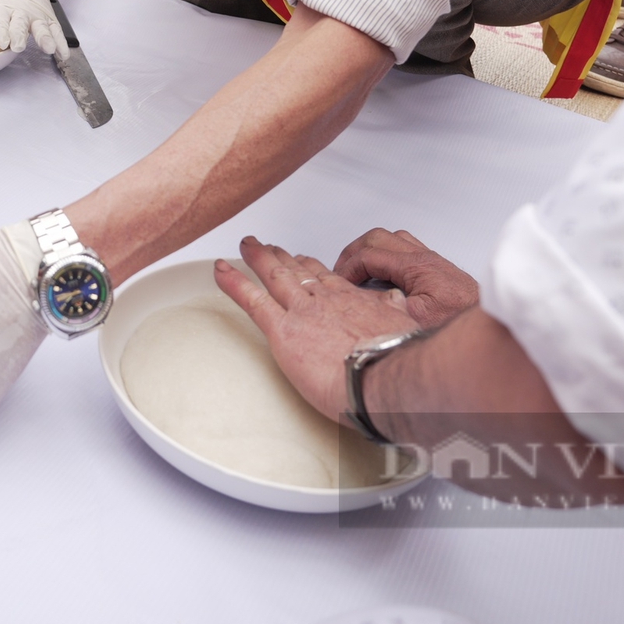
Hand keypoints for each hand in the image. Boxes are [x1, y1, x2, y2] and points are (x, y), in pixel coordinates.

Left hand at [215, 235, 418, 422]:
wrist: (384, 377)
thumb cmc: (396, 360)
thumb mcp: (404, 327)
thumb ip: (393, 315)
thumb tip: (396, 303)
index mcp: (352, 301)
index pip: (327, 279)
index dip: (312, 268)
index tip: (303, 260)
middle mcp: (324, 300)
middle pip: (298, 271)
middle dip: (281, 256)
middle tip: (268, 247)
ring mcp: (301, 312)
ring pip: (273, 276)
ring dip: (257, 258)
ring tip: (245, 246)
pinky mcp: (282, 330)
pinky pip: (251, 300)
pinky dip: (233, 283)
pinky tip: (220, 271)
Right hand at [334, 228, 478, 329]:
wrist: (493, 328)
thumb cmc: (459, 323)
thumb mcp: (417, 320)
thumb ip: (388, 304)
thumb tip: (364, 300)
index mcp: (416, 266)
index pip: (370, 255)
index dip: (348, 267)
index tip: (338, 283)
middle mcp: (424, 258)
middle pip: (378, 238)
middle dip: (353, 252)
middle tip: (341, 272)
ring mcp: (431, 262)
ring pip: (392, 239)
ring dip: (371, 250)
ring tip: (358, 269)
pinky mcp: (437, 270)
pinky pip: (405, 249)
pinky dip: (387, 255)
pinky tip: (384, 274)